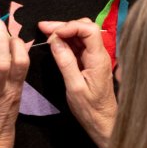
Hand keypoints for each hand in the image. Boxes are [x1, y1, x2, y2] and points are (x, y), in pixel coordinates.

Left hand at [0, 19, 28, 147]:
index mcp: (14, 93)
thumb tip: (11, 63)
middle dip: (2, 42)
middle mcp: (2, 94)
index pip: (22, 66)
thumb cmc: (0, 129)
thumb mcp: (11, 105)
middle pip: (5, 64)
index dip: (19, 48)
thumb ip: (10, 84)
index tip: (14, 36)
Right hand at [38, 19, 117, 147]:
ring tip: (45, 33)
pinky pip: (79, 47)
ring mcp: (95, 59)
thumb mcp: (74, 87)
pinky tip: (54, 43)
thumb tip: (55, 40)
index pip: (89, 30)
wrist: (103, 122)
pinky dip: (66, 42)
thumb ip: (66, 62)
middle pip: (84, 29)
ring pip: (81, 36)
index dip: (70, 26)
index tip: (52, 33)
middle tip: (43, 28)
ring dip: (63, 32)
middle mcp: (99, 56)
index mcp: (98, 60)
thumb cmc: (91, 109)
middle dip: (64, 26)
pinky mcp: (91, 64)